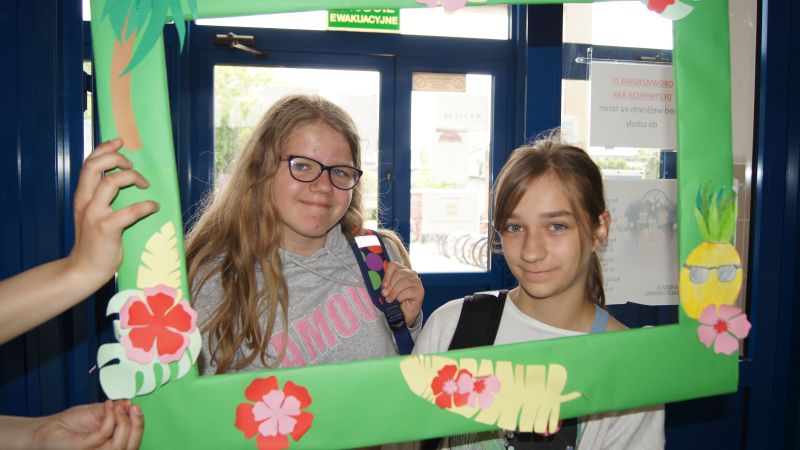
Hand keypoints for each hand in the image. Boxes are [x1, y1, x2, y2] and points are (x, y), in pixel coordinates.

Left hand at [32, 400, 143, 449]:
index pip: (133, 442)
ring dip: (123, 422)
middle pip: (132, 447)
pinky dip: (109, 418)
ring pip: (120, 445)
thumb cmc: (68, 424)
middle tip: (133, 408)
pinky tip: (107, 406)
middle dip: (137, 425)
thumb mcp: (97, 413)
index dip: (139, 425)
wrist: (46, 428)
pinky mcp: (83, 448)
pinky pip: (103, 435)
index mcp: (111, 445)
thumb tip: (129, 404)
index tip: (137, 407)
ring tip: (116, 407)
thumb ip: (114, 410)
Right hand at [66, 138, 158, 286]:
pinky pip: (129, 212)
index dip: (104, 149)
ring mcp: (94, 214)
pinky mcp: (106, 229)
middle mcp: (85, 201)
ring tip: (144, 184)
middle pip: (94, 166)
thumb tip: (123, 181)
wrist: (84, 269)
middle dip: (115, 158)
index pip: (88, 163)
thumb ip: (101, 198)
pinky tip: (153, 206)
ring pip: (110, 183)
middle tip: (131, 164)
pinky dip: (145, 206)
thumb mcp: (92, 215)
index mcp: (82, 196)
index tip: (119, 142)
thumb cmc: (94, 242)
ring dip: (131, 178)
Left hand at [381, 261, 423, 325]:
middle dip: (390, 286)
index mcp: (403, 270)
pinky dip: (400, 297)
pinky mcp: (420, 291)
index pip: (393, 265)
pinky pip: (407, 292)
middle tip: (385, 294)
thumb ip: (386, 284)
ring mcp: (417, 282)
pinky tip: (400, 301)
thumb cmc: (397, 298)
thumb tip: (384, 286)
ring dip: (394, 293)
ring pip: (402, 283)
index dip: (387, 275)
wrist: (405, 312)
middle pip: (398, 274)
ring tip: (390, 299)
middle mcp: (412, 274)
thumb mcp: (389, 289)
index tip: (384, 286)